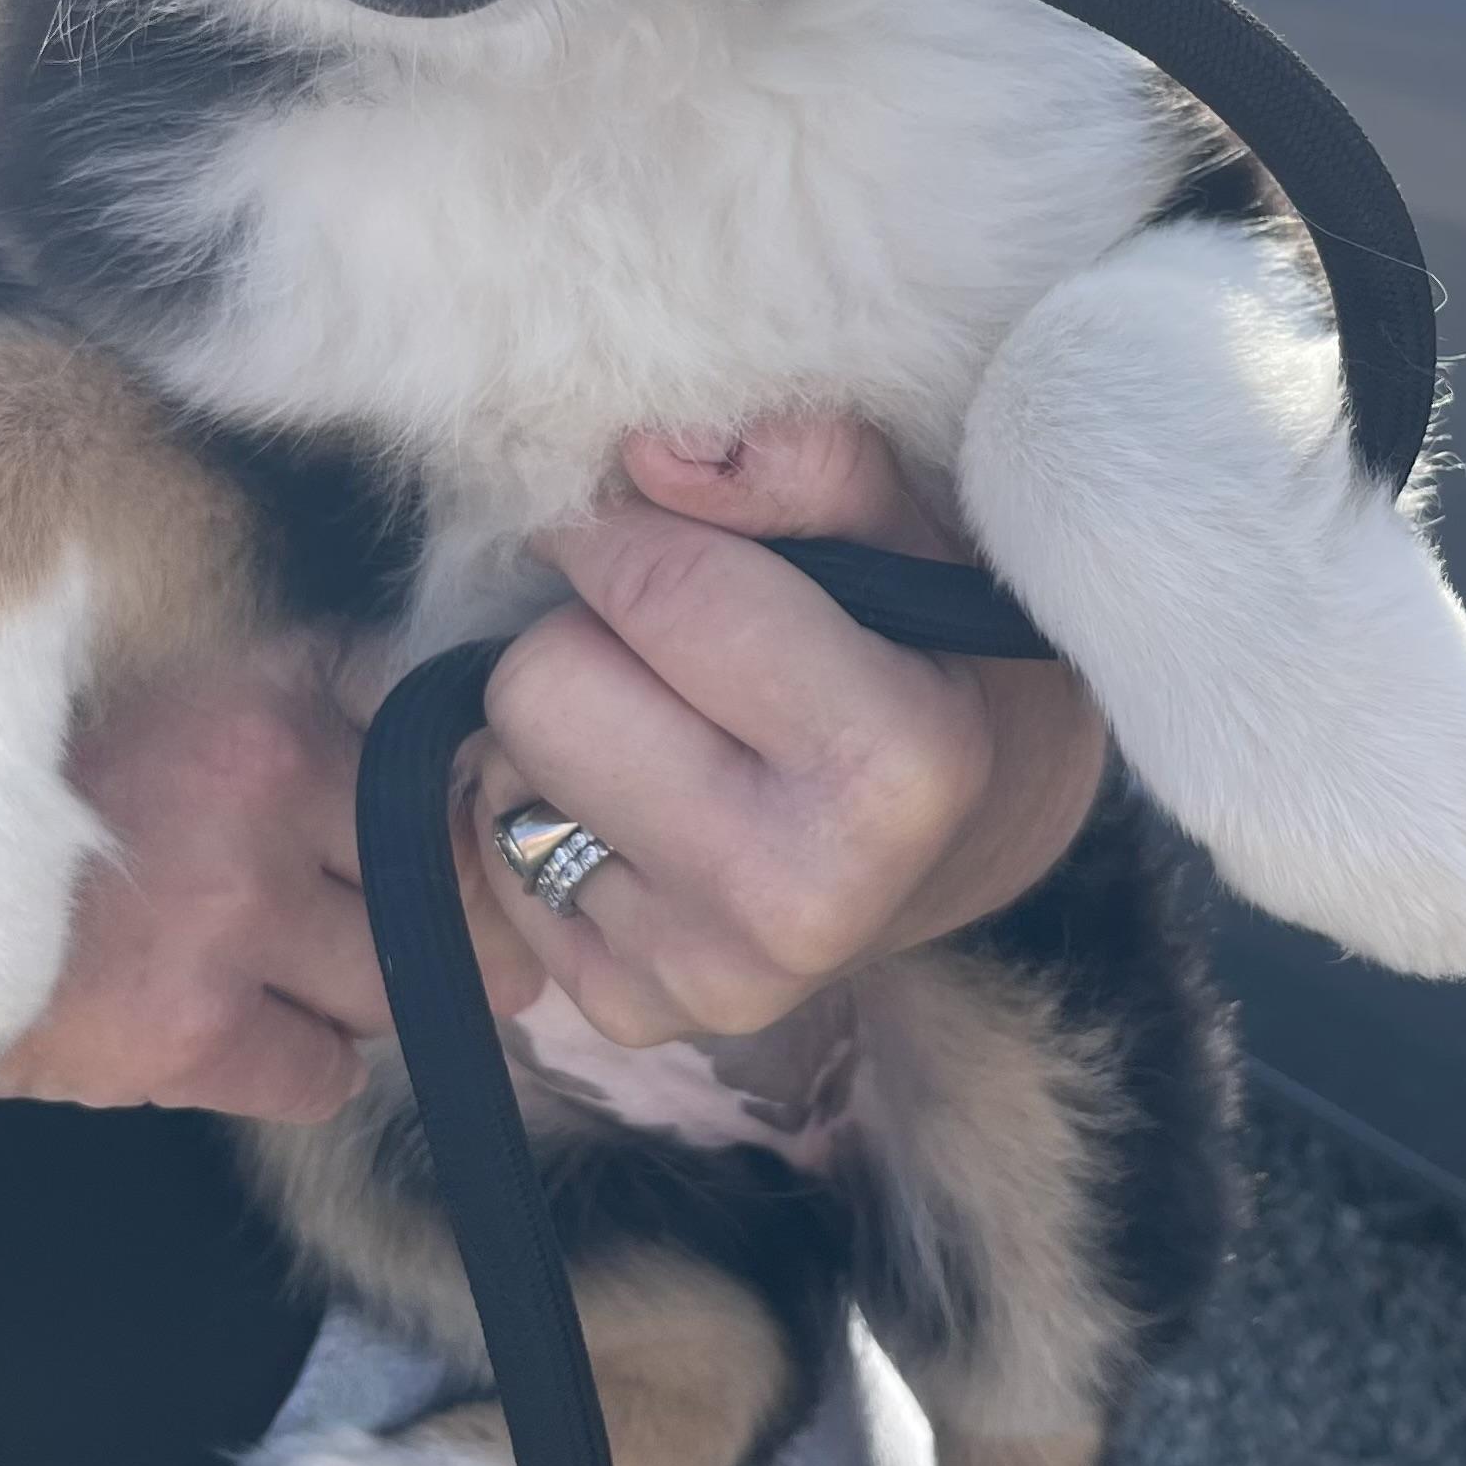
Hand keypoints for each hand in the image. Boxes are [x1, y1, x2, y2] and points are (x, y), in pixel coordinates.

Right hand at [0, 648, 539, 1123]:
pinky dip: (304, 1069)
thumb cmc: (43, 803)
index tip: (432, 829)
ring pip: (395, 982)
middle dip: (433, 912)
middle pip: (436, 871)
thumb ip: (297, 702)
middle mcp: (260, 788)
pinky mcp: (195, 1034)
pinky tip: (252, 1037)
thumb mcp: (174, 698)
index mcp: (259, 694)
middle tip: (431, 939)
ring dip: (364, 994)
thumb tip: (435, 747)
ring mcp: (232, 914)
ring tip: (302, 978)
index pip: (420, 737)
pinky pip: (326, 1075)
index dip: (434, 795)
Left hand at [465, 417, 1107, 1048]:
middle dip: (591, 633)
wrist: (973, 833)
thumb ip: (802, 466)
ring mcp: (706, 975)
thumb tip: (648, 453)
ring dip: (564, 726)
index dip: (631, 526)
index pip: (652, 584)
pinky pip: (492, 855)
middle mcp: (796, 899)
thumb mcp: (910, 528)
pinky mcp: (629, 1012)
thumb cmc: (937, 647)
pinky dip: (552, 808)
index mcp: (892, 764)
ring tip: (676, 728)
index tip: (668, 522)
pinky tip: (653, 805)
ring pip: (501, 771)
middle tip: (681, 650)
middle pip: (541, 685)